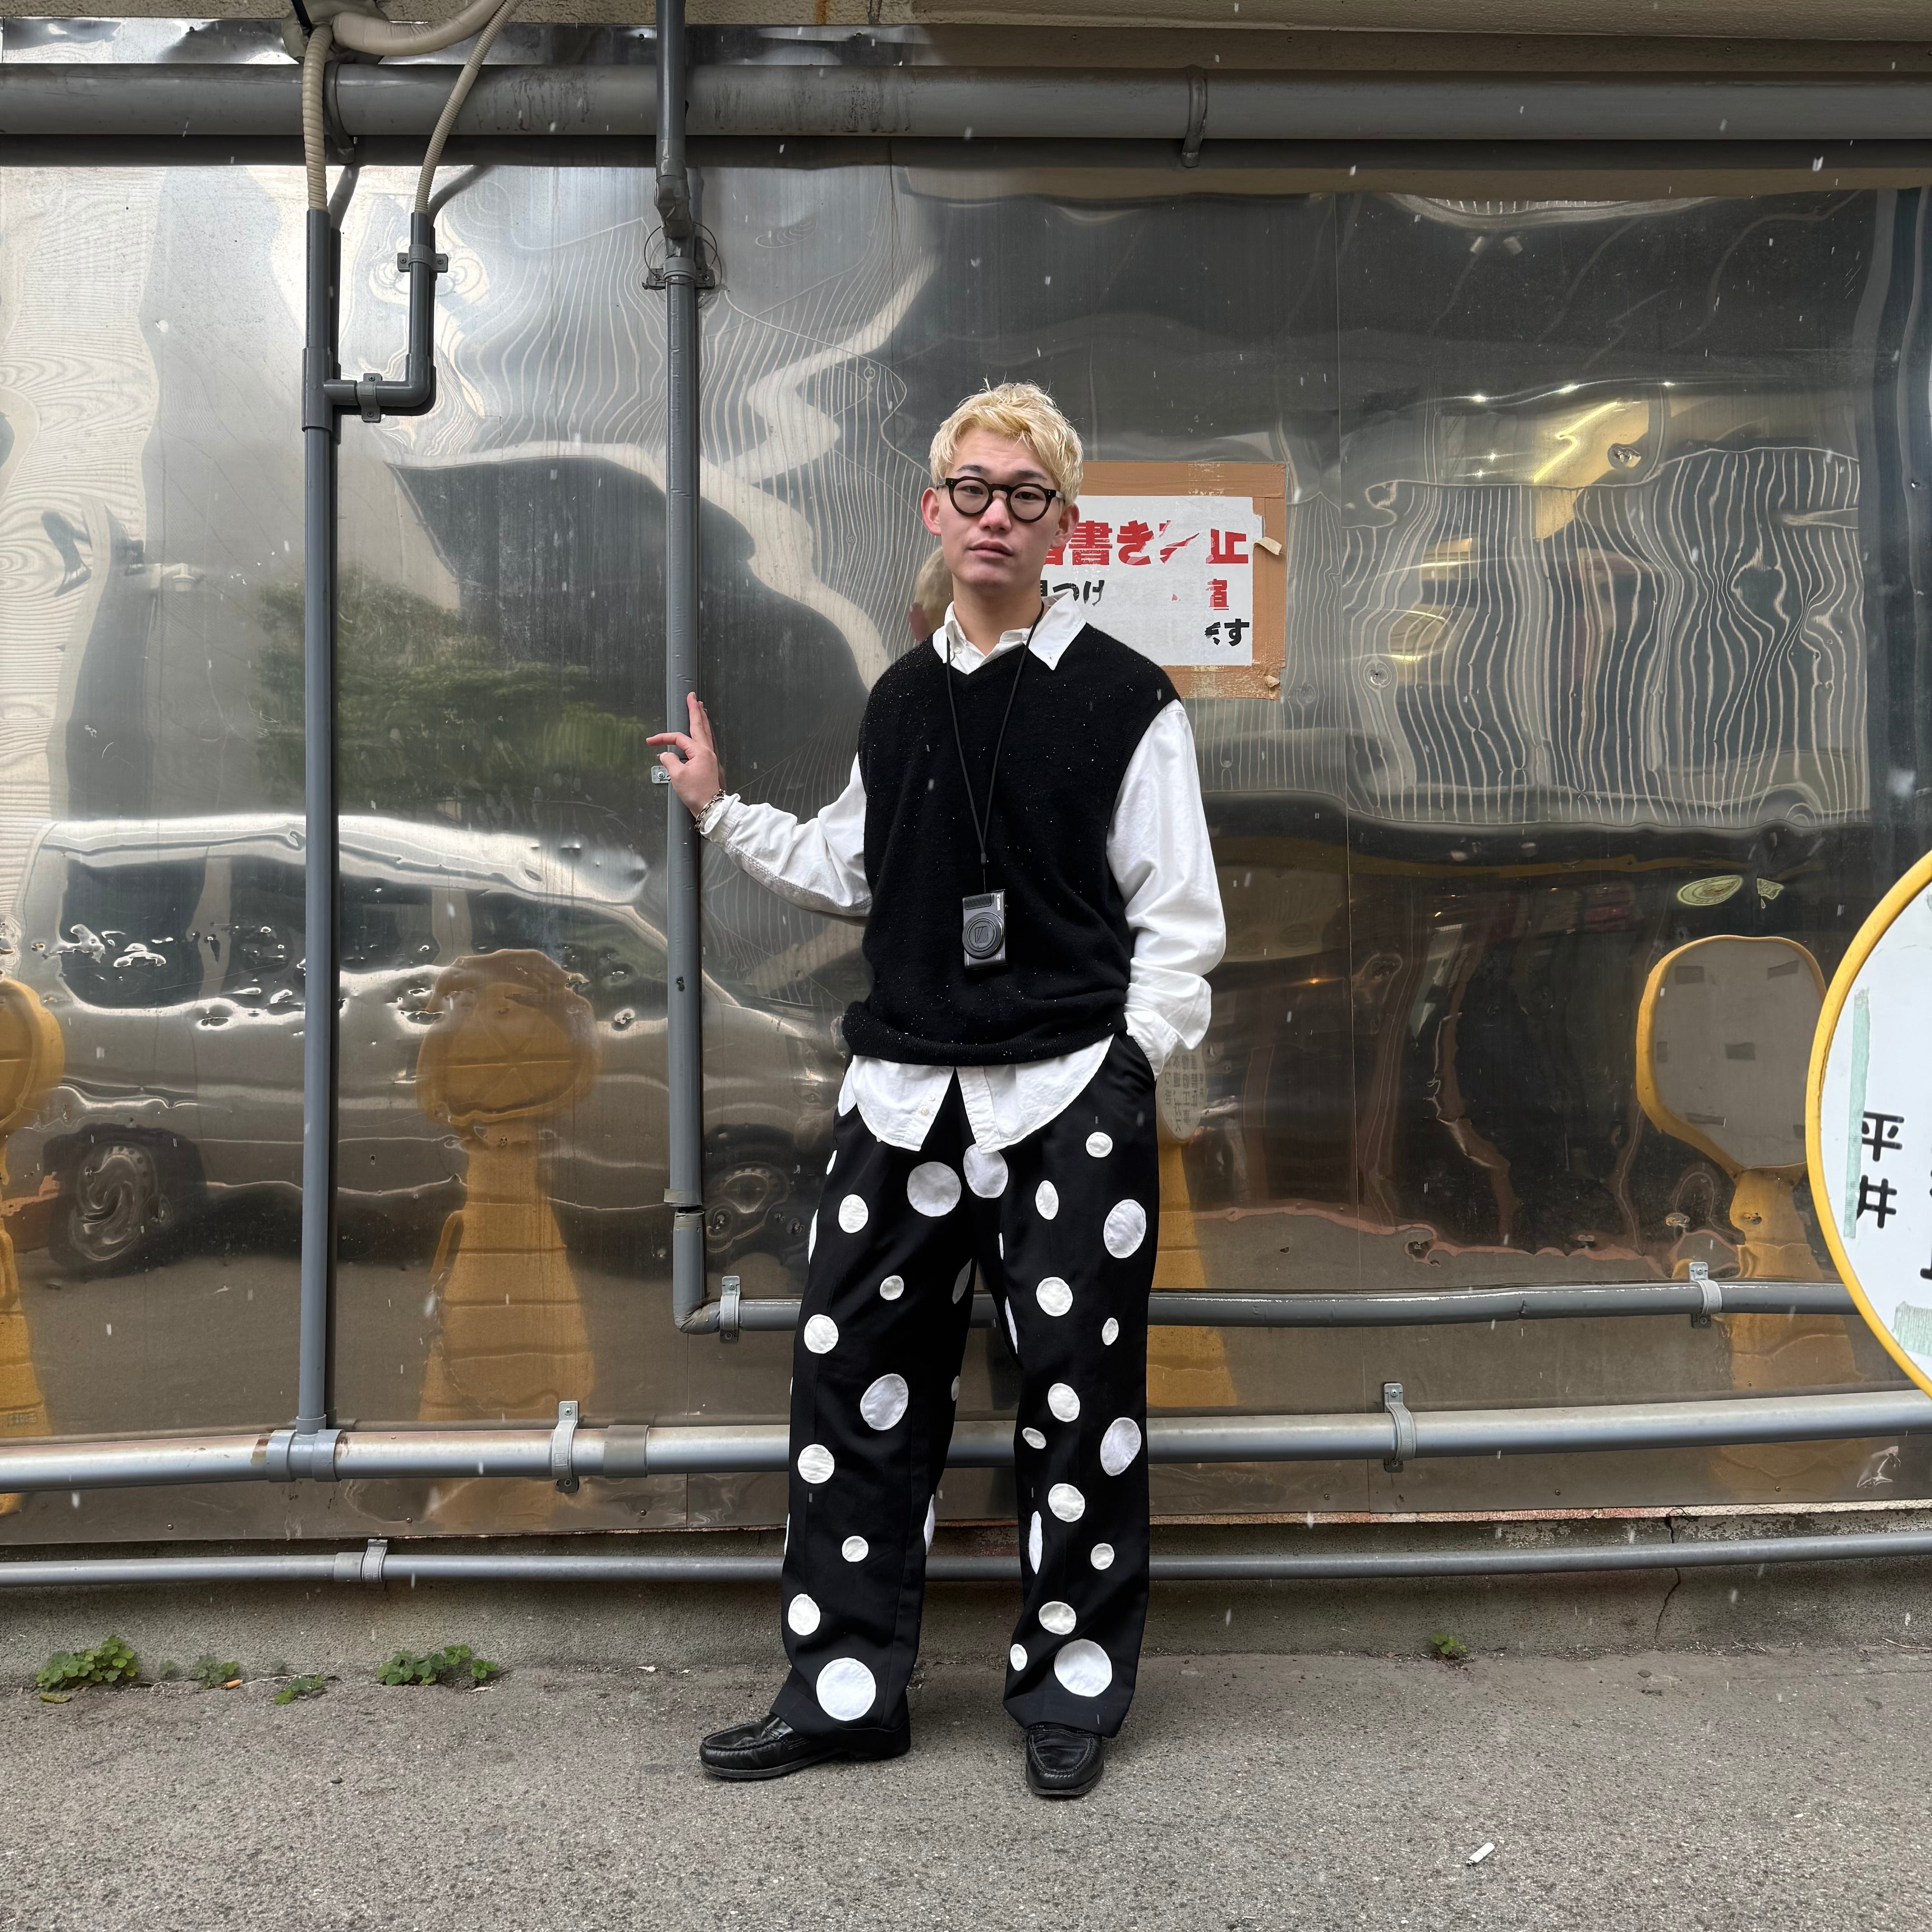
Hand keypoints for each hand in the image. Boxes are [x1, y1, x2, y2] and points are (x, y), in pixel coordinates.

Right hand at [646, 692, 722, 819]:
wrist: (712, 808)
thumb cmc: (697, 794)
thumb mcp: (677, 776)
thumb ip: (669, 762)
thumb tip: (664, 756)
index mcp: (700, 751)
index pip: (678, 738)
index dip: (663, 738)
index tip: (651, 742)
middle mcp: (708, 751)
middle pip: (700, 726)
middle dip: (695, 710)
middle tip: (693, 697)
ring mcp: (711, 757)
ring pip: (706, 733)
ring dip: (702, 720)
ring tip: (701, 709)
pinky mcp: (711, 764)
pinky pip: (707, 742)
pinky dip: (704, 733)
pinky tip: (703, 733)